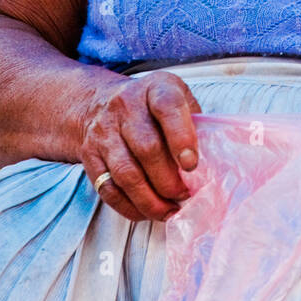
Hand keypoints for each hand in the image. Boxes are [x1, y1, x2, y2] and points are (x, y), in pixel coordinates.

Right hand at [79, 72, 201, 221]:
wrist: (98, 102)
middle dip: (168, 180)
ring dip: (150, 200)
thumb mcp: (176, 97)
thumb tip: (210, 163)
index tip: (192, 165)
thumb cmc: (150, 105)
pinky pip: (107, 188)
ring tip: (169, 211)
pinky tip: (146, 212)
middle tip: (184, 194)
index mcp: (155, 88)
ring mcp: (104, 131)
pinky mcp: (90, 155)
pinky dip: (128, 207)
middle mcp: (126, 106)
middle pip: (146, 147)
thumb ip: (193, 122)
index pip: (168, 108)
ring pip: (126, 173)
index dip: (181, 137)